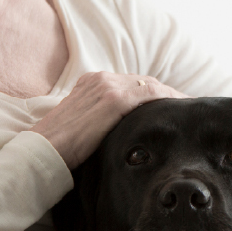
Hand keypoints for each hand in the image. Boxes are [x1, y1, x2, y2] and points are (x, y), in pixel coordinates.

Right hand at [31, 72, 185, 168]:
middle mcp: (99, 79)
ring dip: (171, 97)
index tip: (169, 105)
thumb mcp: (81, 126)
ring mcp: (106, 86)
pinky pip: (149, 94)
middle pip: (143, 82)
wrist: (43, 151)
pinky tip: (180, 109)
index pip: (131, 84)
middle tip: (185, 107)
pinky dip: (167, 99)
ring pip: (150, 86)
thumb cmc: (60, 146)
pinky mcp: (113, 99)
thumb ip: (100, 121)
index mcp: (90, 83)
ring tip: (188, 109)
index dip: (152, 94)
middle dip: (166, 94)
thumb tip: (121, 133)